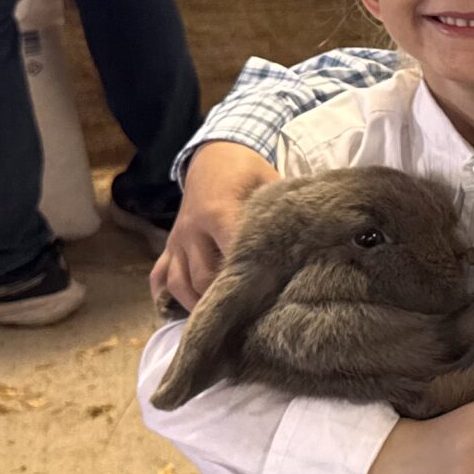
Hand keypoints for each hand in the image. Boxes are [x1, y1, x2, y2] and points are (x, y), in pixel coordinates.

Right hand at [152, 142, 281, 308]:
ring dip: (197, 304)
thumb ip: (283, 214)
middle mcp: (193, 230)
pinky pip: (160, 276)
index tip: (269, 300)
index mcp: (219, 213)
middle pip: (204, 277)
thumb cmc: (248, 170)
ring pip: (179, 283)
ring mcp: (178, 239)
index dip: (250, 279)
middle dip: (224, 299)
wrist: (214, 152)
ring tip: (220, 321)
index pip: (232, 255)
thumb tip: (312, 241)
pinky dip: (167, 296)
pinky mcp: (169, 245)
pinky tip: (179, 313)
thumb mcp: (270, 183)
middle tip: (250, 318)